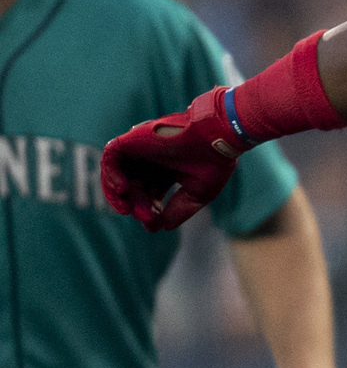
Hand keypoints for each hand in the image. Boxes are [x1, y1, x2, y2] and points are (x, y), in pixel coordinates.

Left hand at [102, 88, 245, 229]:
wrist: (215, 139)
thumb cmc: (212, 165)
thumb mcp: (196, 196)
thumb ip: (177, 212)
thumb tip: (160, 228)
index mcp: (168, 171)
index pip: (150, 193)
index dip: (149, 209)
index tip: (153, 222)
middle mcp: (151, 160)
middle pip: (133, 187)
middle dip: (137, 205)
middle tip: (144, 217)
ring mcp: (140, 150)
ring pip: (117, 173)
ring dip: (117, 193)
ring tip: (126, 207)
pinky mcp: (131, 140)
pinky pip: (110, 158)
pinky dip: (111, 175)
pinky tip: (122, 189)